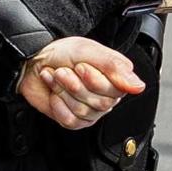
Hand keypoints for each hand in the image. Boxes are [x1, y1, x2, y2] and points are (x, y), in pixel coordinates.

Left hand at [17, 36, 145, 129]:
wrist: (33, 60)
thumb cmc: (61, 52)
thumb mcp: (88, 50)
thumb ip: (115, 66)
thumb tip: (138, 86)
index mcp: (114, 79)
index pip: (116, 91)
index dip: (94, 79)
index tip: (80, 65)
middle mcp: (105, 96)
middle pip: (101, 103)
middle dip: (75, 84)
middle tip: (64, 70)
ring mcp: (89, 110)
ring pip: (84, 111)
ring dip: (64, 90)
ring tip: (57, 77)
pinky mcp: (73, 119)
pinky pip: (70, 120)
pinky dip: (57, 104)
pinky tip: (54, 91)